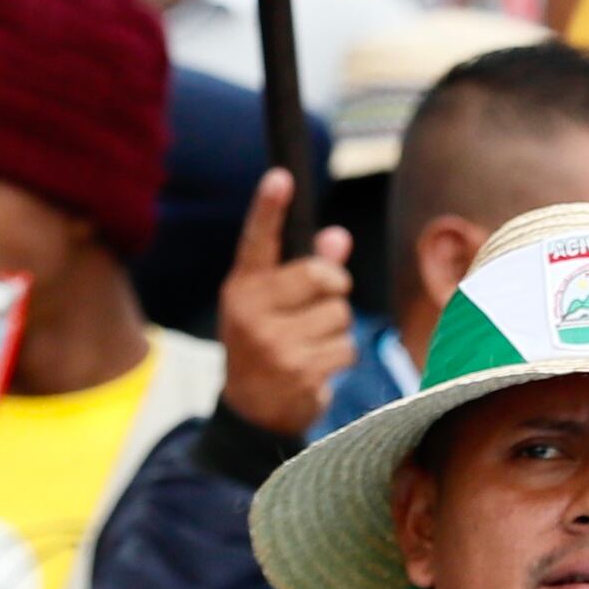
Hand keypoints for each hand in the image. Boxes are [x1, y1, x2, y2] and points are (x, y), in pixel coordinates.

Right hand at [217, 172, 355, 439]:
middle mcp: (250, 311)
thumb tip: (338, 236)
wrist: (251, 411)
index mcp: (242, 286)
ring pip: (340, 314)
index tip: (280, 177)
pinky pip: (346, 347)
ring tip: (309, 344)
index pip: (258, 240)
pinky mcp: (297, 370)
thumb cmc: (267, 342)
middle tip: (318, 306)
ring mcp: (273, 342)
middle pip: (323, 276)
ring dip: (336, 330)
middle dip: (334, 289)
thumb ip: (307, 268)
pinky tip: (314, 368)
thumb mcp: (274, 304)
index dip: (268, 207)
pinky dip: (339, 357)